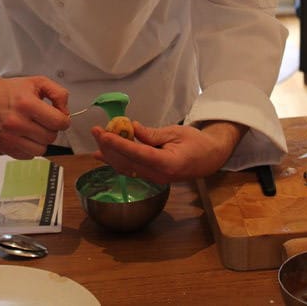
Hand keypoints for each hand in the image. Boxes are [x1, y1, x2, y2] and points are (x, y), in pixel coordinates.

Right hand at [0, 74, 69, 158]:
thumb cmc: (11, 90)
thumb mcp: (38, 82)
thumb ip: (58, 94)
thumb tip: (65, 113)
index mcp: (27, 104)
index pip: (58, 122)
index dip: (63, 120)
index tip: (59, 117)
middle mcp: (17, 123)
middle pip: (51, 137)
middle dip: (52, 129)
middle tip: (44, 120)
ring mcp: (10, 138)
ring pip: (41, 150)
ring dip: (42, 140)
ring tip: (34, 129)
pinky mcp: (5, 148)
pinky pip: (28, 156)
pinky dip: (30, 148)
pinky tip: (25, 136)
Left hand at [91, 120, 246, 183]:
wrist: (210, 158)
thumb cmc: (196, 142)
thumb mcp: (176, 132)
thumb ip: (152, 134)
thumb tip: (132, 128)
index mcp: (168, 164)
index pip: (138, 154)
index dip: (119, 145)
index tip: (104, 135)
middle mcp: (159, 175)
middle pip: (128, 162)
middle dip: (109, 147)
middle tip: (96, 131)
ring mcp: (155, 179)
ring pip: (127, 167)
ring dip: (110, 154)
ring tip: (97, 139)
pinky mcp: (151, 177)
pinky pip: (131, 169)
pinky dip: (116, 160)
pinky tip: (103, 154)